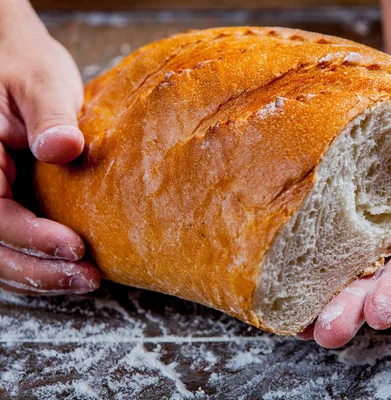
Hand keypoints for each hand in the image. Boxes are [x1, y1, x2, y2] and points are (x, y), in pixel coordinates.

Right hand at [0, 0, 99, 294]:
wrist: (18, 64)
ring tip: (85, 281)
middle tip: (86, 278)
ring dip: (37, 273)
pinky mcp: (1, 200)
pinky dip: (35, 260)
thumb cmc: (25, 67)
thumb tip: (63, 147)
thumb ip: (50, 116)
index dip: (32, 236)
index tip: (76, 247)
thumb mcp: (40, 82)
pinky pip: (8, 240)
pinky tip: (69, 268)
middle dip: (37, 268)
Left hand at [299, 116, 390, 346]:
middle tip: (329, 329)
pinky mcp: (340, 211)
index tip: (380, 309)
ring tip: (297, 321)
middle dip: (353, 303)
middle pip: (376, 274)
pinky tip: (277, 282)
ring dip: (321, 293)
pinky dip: (299, 260)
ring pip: (344, 264)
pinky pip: (319, 237)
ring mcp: (369, 226)